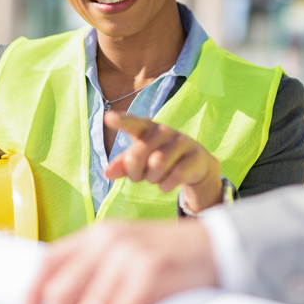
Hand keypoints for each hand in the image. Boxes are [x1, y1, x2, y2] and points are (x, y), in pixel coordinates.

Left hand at [15, 220, 218, 303]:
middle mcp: (106, 241)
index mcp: (96, 235)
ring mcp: (127, 255)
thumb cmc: (173, 259)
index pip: (48, 263)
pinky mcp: (149, 273)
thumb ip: (98, 271)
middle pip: (62, 297)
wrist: (220, 247)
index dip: (30, 297)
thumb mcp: (128, 253)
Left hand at [103, 112, 222, 212]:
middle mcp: (163, 130)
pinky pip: (176, 175)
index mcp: (146, 128)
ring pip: (157, 165)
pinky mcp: (196, 155)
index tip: (109, 117)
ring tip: (156, 177)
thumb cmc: (159, 159)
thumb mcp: (139, 161)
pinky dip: (166, 185)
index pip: (132, 123)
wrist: (194, 165)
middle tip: (140, 176)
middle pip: (138, 154)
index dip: (121, 121)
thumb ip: (122, 165)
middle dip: (135, 172)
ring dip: (152, 179)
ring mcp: (181, 141)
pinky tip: (166, 184)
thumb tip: (106, 173)